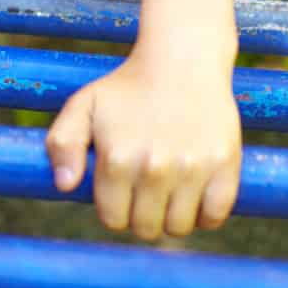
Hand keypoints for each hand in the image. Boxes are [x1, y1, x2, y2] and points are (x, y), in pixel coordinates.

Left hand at [44, 44, 241, 239]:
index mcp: (118, 159)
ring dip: (172, 215)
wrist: (182, 58)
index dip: (116, 207)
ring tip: (170, 188)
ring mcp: (192, 167)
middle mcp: (154, 167)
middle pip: (146, 228)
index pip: (113, 219)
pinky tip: (195, 191)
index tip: (122, 188)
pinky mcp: (225, 164)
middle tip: (146, 187)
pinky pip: (214, 216)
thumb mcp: (84, 105)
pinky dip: (205, 213)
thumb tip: (66, 185)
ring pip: (179, 227)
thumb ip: (62, 144)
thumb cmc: (127, 87)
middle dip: (142, 214)